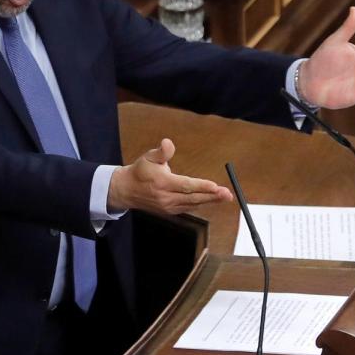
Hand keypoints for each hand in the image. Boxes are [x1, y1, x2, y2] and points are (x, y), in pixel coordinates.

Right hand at [108, 138, 232, 214]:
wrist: (128, 190)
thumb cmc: (141, 171)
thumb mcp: (148, 157)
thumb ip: (161, 152)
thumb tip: (168, 143)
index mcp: (162, 183)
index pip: (185, 186)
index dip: (201, 186)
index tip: (215, 186)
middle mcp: (166, 197)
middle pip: (193, 198)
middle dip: (212, 196)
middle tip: (227, 194)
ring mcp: (168, 206)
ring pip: (193, 204)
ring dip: (210, 201)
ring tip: (225, 197)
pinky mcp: (170, 211)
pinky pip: (189, 207)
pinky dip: (201, 203)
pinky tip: (212, 199)